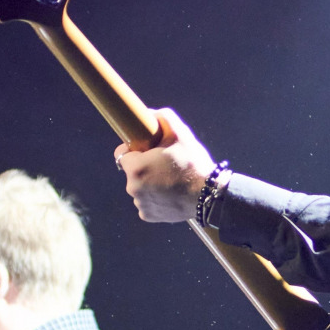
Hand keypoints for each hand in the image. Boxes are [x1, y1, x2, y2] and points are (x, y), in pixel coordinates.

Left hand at [118, 108, 215, 223]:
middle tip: (164, 166)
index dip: (134, 149)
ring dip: (149, 184)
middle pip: (132, 172)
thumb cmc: (193, 165)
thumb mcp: (180, 134)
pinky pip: (147, 203)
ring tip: (170, 181)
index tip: (147, 150)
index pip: (121, 153)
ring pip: (139, 188)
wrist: (209, 196)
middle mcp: (132, 188)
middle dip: (144, 167)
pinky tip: (169, 194)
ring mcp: (140, 204)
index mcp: (135, 168)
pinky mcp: (148, 216)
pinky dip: (155, 199)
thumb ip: (162, 118)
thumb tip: (149, 114)